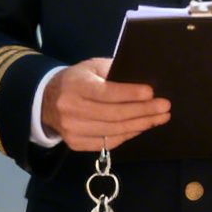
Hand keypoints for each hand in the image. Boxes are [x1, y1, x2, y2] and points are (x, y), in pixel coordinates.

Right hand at [41, 57, 169, 151]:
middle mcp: (71, 110)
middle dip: (143, 111)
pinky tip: (141, 127)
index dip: (130, 94)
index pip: (106, 93)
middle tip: (164, 107)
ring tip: (159, 118)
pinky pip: (108, 143)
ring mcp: (72, 130)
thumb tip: (144, 79)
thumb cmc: (77, 80)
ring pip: (113, 131)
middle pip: (114, 115)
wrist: (47, 101)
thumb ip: (114, 71)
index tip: (152, 93)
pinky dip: (127, 135)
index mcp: (75, 86)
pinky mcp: (75, 144)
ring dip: (140, 125)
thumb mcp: (91, 67)